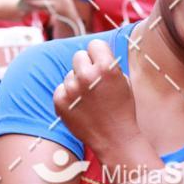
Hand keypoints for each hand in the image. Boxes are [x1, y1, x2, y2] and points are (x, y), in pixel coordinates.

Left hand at [53, 39, 140, 158]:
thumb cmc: (122, 109)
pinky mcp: (60, 102)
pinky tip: (80, 108)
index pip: (94, 44)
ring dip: (77, 84)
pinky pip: (61, 88)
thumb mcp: (123, 81)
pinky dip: (68, 96)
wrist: (115, 139)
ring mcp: (71, 89)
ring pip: (69, 75)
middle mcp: (87, 76)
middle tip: (94, 83)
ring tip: (90, 100)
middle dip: (86, 66)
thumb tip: (94, 51)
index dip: (98, 54)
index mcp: (106, 68)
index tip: (101, 64)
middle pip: (78, 56)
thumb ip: (108, 63)